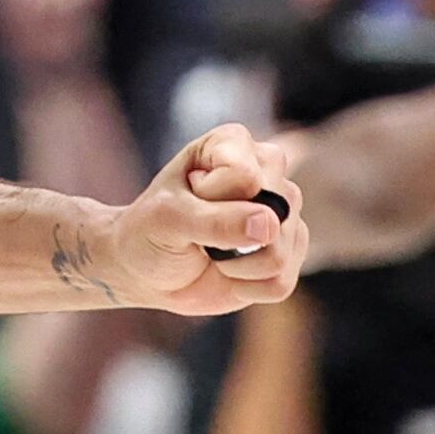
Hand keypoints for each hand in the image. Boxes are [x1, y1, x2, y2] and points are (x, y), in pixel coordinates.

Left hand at [79, 123, 301, 316]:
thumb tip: (269, 225)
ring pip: (279, 253)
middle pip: (273, 214)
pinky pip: (280, 283)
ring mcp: (283, 214)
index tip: (185, 199)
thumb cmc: (150, 231)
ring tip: (212, 254)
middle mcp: (268, 173)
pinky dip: (245, 289)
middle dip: (226, 237)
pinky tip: (228, 274)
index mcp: (233, 144)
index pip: (244, 176)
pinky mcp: (289, 254)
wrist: (145, 270)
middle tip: (198, 231)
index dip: (211, 198)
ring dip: (234, 267)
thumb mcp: (168, 220)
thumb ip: (215, 220)